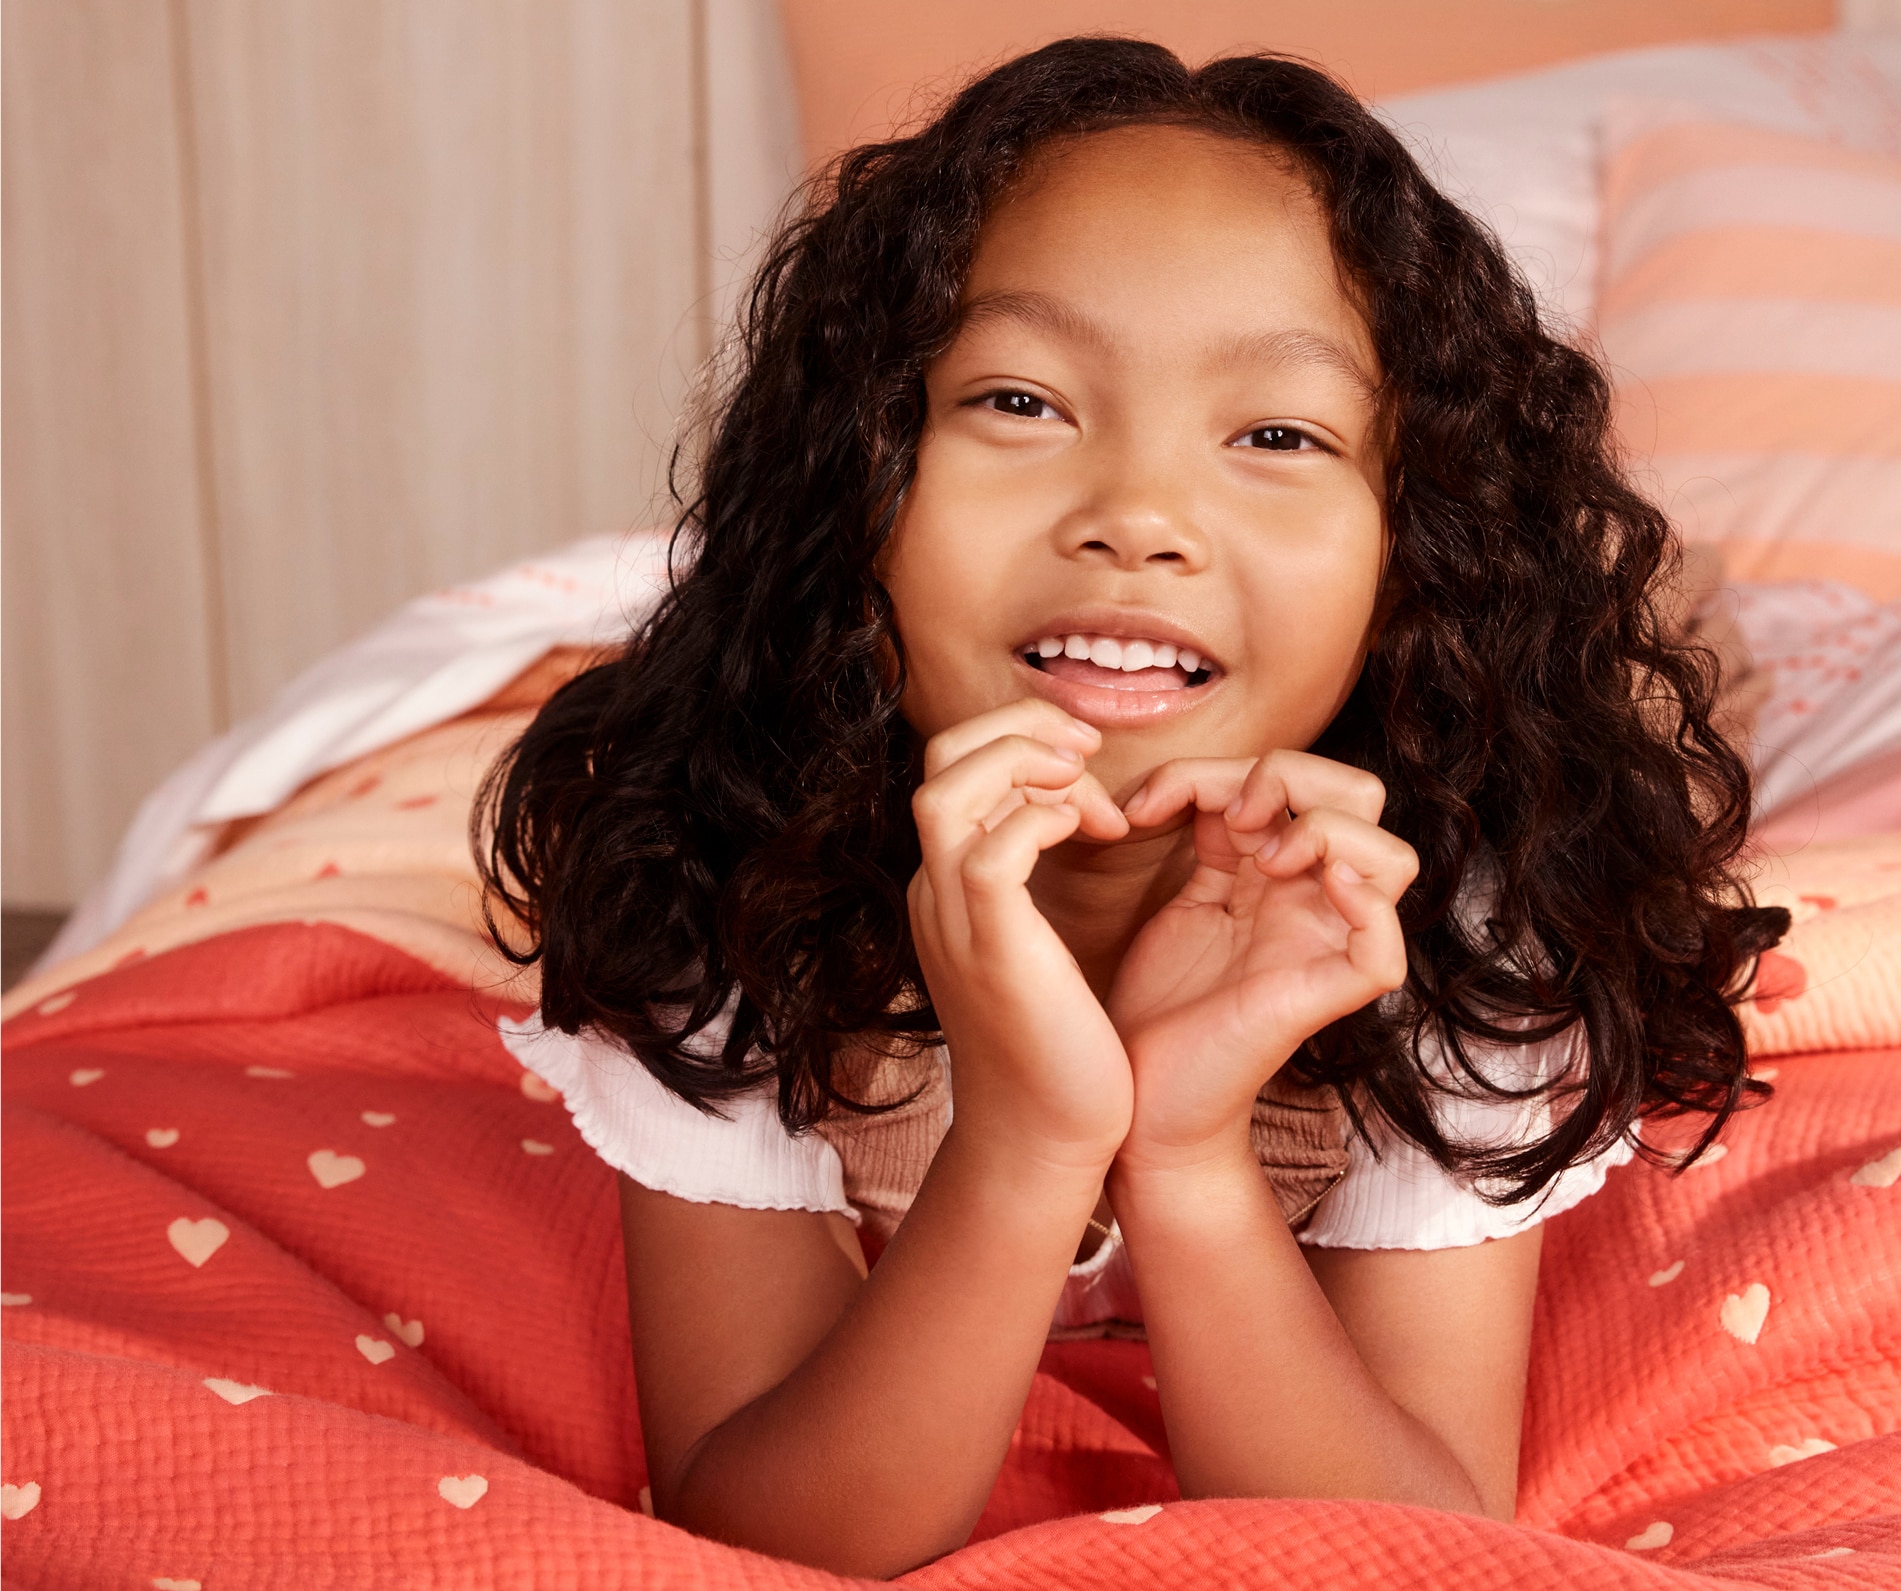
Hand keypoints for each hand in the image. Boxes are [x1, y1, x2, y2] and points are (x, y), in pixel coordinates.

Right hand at [909, 700, 1134, 1167]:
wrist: (1040, 1142)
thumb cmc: (1056, 1051)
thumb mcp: (1034, 947)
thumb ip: (1032, 882)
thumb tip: (1067, 814)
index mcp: (945, 887)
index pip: (951, 767)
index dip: (1018, 739)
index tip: (1084, 764)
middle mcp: (934, 892)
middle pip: (940, 758)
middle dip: (1019, 727)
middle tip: (1086, 750)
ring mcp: (952, 919)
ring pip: (950, 789)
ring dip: (1028, 762)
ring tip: (1088, 786)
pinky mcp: (990, 947)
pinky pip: (994, 849)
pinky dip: (1042, 818)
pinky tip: (1096, 834)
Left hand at [1107, 751, 1416, 1166]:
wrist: (1139, 1097)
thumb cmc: (1160, 1002)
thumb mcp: (1184, 893)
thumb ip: (1209, 831)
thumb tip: (1214, 782)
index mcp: (1278, 873)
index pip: (1298, 779)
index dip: (1221, 768)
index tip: (1146, 805)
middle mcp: (1313, 902)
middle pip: (1362, 798)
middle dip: (1295, 777)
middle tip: (1232, 815)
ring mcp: (1324, 948)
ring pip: (1395, 859)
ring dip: (1328, 832)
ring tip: (1264, 857)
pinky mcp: (1322, 1000)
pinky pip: (1383, 951)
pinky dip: (1364, 906)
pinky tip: (1310, 885)